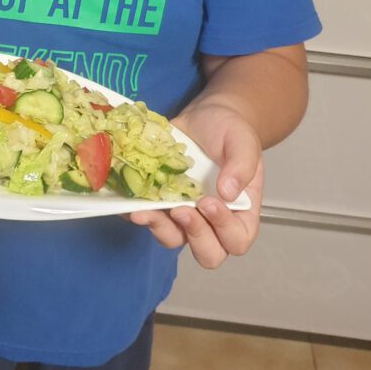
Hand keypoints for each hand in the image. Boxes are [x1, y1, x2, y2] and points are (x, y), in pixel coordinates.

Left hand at [128, 101, 262, 266]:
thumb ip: (241, 166)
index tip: (208, 202)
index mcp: (240, 212)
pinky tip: (127, 202)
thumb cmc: (230, 131)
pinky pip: (148, 217)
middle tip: (181, 210)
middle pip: (207, 252)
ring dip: (159, 229)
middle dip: (193, 235)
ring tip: (144, 212)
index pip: (236, 238)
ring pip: (172, 238)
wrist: (205, 117)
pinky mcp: (161, 201)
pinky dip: (136, 213)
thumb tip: (227, 193)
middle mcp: (212, 220)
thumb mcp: (243, 142)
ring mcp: (184, 213)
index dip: (223, 229)